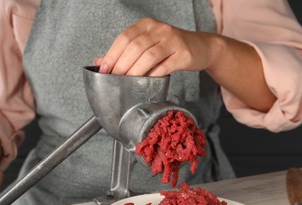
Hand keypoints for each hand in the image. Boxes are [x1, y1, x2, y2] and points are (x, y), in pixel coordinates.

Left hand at [94, 18, 215, 75]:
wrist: (201, 47)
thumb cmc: (171, 48)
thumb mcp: (147, 45)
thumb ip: (125, 52)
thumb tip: (100, 62)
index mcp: (147, 25)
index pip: (124, 38)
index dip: (112, 54)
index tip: (103, 69)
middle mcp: (160, 29)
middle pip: (135, 47)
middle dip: (122, 65)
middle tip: (114, 79)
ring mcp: (173, 40)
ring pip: (149, 56)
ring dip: (135, 71)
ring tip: (127, 82)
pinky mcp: (184, 54)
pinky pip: (165, 66)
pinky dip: (153, 75)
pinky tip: (146, 82)